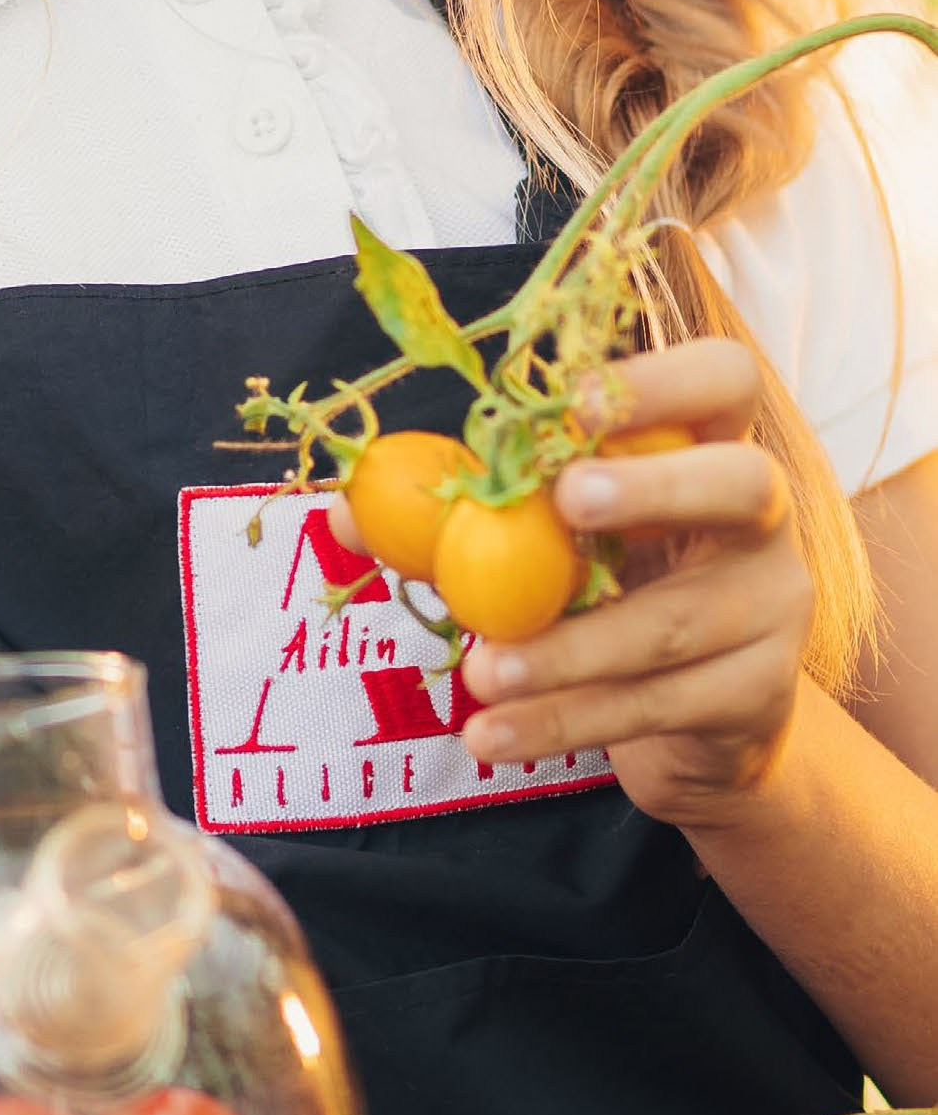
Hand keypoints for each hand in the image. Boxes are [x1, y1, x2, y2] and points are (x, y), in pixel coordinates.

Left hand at [455, 338, 814, 830]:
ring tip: (481, 671)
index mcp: (707, 449)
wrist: (694, 728)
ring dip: (567, 649)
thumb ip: (458, 514)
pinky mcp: (757, 699)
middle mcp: (760, 522)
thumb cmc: (605, 595)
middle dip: (655, 488)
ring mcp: (771, 612)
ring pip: (671, 626)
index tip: (575, 402)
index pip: (723, 380)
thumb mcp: (544, 543)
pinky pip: (654, 709)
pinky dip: (563, 723)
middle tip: (567, 501)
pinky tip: (494, 735)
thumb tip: (343, 510)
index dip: (664, 380)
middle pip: (740, 483)